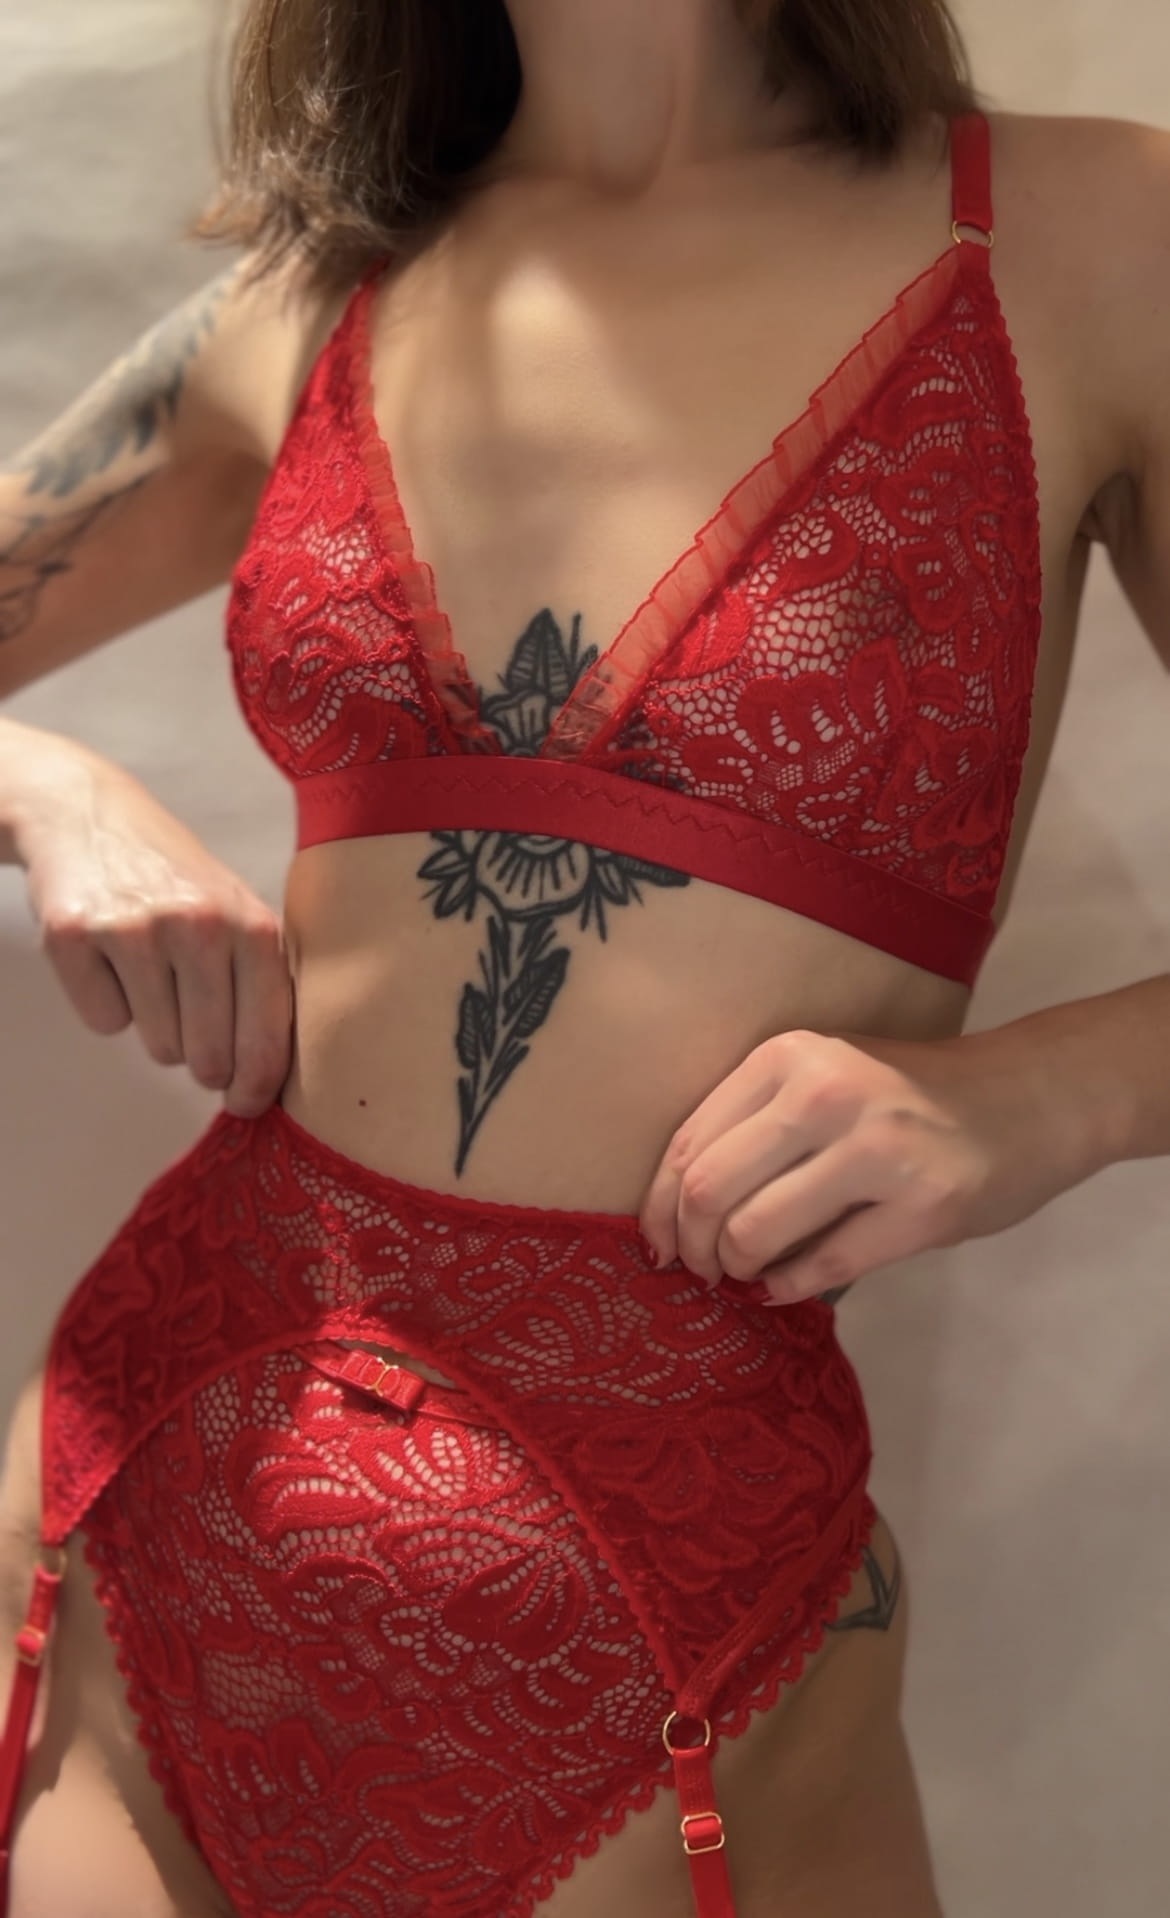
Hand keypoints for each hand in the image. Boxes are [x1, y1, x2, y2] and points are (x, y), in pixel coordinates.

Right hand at [21, 748, 291, 1117]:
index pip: (266, 1034)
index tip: (248, 1104)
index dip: (257, 1083)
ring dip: (153, 1026)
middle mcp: (198, 925)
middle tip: (191, 1027)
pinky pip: (103, 1022)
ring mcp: (134, 930)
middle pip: (208, 1056)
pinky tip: (110, 959)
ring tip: (149, 971)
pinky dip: (105, 1004)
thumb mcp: (237, 912)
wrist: (89, 814)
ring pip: (157, 1045)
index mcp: (251, 925)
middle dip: (202, 1060)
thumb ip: (261, 985)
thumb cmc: (175, 878)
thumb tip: (267, 1078)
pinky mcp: (75, 936)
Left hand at [638, 1025, 1081, 1304]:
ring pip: (757, 1231)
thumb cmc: (906, 1094)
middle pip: (710, 1191)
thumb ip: (755, 1123)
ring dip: (739, 1269)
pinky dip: (789, 1286)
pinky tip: (785, 1287)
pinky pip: (823, 1264)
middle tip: (703, 1271)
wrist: (1026, 1098)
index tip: (659, 1244)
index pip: (689, 1144)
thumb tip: (675, 1209)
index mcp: (788, 1056)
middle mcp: (825, 1093)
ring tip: (747, 1274)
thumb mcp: (823, 1077)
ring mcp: (877, 1149)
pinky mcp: (921, 1206)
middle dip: (694, 1246)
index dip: (659, 1208)